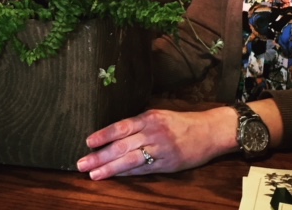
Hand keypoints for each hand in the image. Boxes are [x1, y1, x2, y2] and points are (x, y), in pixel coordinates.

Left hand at [76, 106, 238, 179]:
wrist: (210, 131)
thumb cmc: (182, 122)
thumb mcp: (160, 115)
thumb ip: (140, 123)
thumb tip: (116, 132)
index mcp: (149, 117)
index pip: (121, 126)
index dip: (104, 134)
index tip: (88, 141)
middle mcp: (153, 132)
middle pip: (121, 145)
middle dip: (99, 155)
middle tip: (82, 163)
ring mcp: (160, 149)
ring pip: (129, 160)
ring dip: (109, 168)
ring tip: (93, 173)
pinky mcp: (167, 164)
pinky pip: (143, 170)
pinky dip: (127, 174)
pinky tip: (114, 176)